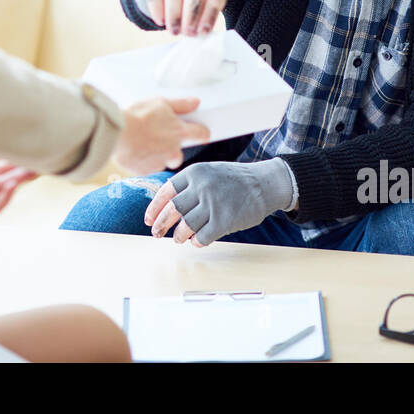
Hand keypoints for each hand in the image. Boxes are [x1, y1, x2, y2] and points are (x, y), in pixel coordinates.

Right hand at [114, 97, 210, 174]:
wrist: (117, 134)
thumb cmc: (137, 116)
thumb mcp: (160, 103)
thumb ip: (180, 104)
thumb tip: (196, 102)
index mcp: (179, 132)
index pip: (200, 134)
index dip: (202, 134)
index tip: (202, 134)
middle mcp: (173, 150)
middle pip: (178, 155)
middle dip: (172, 151)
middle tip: (158, 141)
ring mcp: (160, 163)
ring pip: (161, 162)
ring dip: (155, 156)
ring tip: (140, 144)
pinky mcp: (145, 171)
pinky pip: (146, 168)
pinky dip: (142, 162)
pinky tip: (132, 152)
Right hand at [134, 0, 226, 36]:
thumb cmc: (187, 3)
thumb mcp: (202, 7)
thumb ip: (203, 19)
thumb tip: (199, 34)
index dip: (210, 14)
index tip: (204, 31)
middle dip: (192, 14)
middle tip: (189, 33)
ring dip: (174, 15)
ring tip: (174, 31)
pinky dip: (158, 9)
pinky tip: (160, 21)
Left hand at [143, 158, 294, 246]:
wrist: (264, 184)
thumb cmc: (234, 180)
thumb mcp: (209, 172)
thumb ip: (189, 185)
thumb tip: (165, 205)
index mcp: (195, 172)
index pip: (166, 191)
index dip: (154, 207)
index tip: (148, 219)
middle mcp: (202, 187)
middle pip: (172, 210)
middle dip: (160, 224)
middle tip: (156, 232)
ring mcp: (213, 204)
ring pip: (185, 226)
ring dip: (178, 235)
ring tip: (178, 238)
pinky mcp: (224, 221)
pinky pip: (202, 237)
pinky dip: (196, 242)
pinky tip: (197, 241)